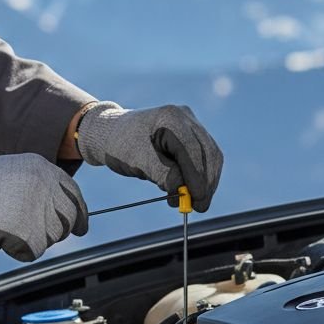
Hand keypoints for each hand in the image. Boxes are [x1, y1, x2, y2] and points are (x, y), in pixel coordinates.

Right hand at [0, 154, 87, 261]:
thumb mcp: (15, 169)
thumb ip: (40, 183)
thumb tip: (58, 204)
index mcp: (45, 170)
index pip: (74, 194)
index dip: (79, 212)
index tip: (81, 226)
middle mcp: (47, 189)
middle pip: (69, 218)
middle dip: (60, 229)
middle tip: (41, 233)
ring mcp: (40, 212)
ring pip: (52, 237)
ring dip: (36, 239)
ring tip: (10, 226)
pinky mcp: (29, 235)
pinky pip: (34, 252)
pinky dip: (20, 250)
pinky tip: (3, 237)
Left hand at [76, 103, 222, 211]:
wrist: (114, 134)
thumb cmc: (122, 146)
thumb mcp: (138, 161)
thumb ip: (162, 174)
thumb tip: (183, 189)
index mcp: (171, 118)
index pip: (193, 150)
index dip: (197, 177)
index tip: (197, 200)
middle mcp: (185, 117)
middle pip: (208, 152)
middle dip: (206, 182)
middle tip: (199, 207)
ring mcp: (190, 124)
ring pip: (210, 156)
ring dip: (205, 181)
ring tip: (191, 202)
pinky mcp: (191, 135)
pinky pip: (203, 157)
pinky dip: (199, 175)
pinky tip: (190, 190)